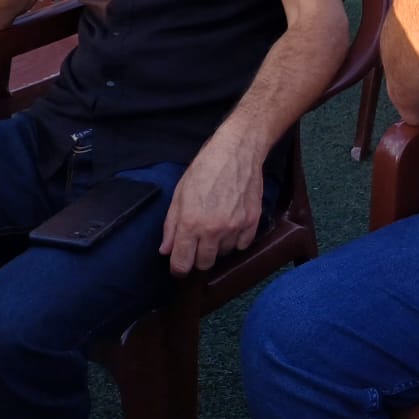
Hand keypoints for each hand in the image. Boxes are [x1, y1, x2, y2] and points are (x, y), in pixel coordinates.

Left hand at [160, 130, 262, 274]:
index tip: (178, 264)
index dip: (178, 268)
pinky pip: (242, 245)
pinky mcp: (252, 222)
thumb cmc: (205, 168)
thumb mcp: (180, 194)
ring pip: (223, 254)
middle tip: (197, 241)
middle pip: (204, 264)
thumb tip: (166, 250)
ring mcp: (235, 227)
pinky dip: (235, 239)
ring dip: (217, 246)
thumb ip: (171, 226)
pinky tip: (231, 223)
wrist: (237, 151)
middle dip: (197, 257)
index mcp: (191, 223)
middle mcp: (213, 230)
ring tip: (216, 225)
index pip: (182, 264)